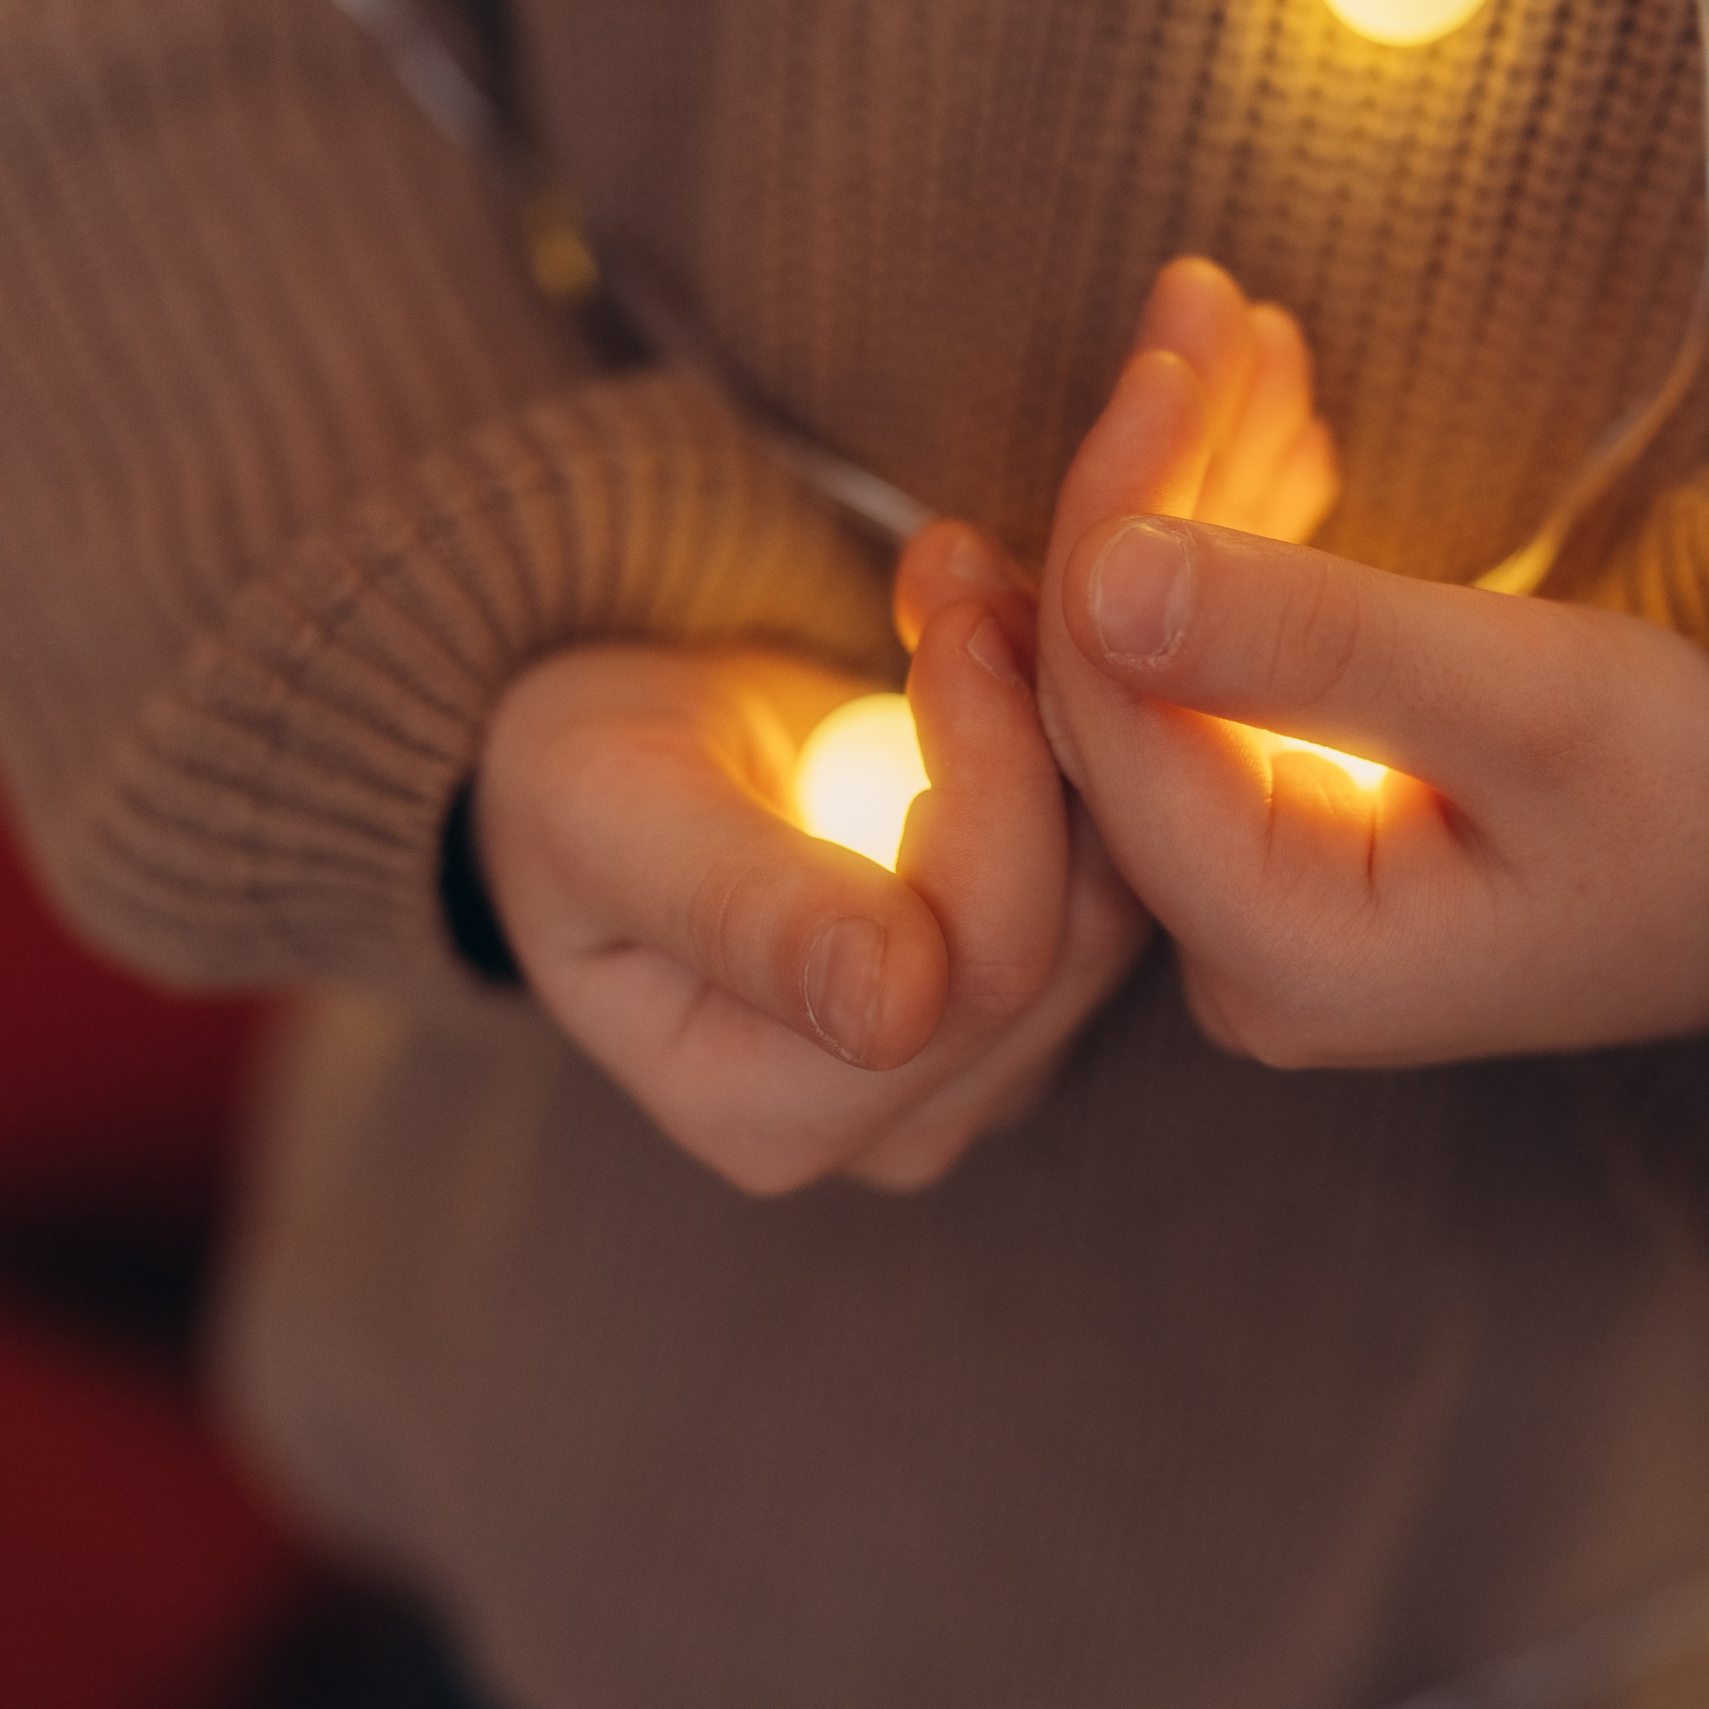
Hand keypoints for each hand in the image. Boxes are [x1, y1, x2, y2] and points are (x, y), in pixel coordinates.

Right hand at [476, 521, 1143, 1195]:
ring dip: (1071, 724)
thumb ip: (741, 909)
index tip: (953, 618)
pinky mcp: (1047, 993)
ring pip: (1114, 900)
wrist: (620, 745)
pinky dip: (1084, 748)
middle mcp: (897, 1131)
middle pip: (1060, 942)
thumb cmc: (585, 771)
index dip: (990, 782)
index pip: (964, 974)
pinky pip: (1124, 869)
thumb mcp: (612, 812)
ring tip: (981, 591)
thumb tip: (890, 1007)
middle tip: (976, 577)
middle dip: (1038, 735)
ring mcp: (986, 1071)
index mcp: (767, 1121)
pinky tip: (1012, 649)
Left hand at [1036, 263, 1708, 1068]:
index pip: (1117, 708)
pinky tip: (1273, 422)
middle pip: (1121, 680)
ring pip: (1158, 661)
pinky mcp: (1288, 839)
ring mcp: (1255, 900)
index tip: (1178, 344)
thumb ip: (1315, 640)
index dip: (1120, 509)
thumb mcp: (1536, 699)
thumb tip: (1099, 569)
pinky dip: (1238, 541)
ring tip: (1243, 332)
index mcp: (1281, 949)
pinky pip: (1213, 672)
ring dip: (1196, 486)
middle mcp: (1236, 950)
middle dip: (1156, 479)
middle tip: (1205, 304)